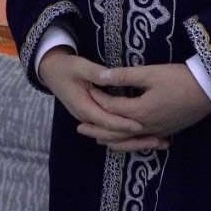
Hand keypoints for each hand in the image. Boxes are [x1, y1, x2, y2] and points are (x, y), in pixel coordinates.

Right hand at [39, 49, 167, 149]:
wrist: (52, 72)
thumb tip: (108, 76)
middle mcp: (87, 118)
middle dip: (134, 139)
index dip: (123, 123)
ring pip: (113, 137)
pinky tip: (145, 138)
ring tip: (157, 143)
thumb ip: (95, 72)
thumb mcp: (79, 66)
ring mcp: (91, 120)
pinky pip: (112, 131)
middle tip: (157, 141)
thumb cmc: (66, 67)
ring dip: (134, 141)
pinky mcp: (95, 118)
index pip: (106, 120)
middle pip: (112, 134)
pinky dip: (128, 137)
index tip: (141, 125)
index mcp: (83, 106)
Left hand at [78, 63, 210, 151]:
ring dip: (111, 140)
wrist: (209, 91)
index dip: (97, 99)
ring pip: (128, 142)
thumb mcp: (151, 73)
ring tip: (97, 139)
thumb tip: (100, 76)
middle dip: (96, 128)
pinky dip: (130, 144)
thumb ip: (125, 76)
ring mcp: (157, 132)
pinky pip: (142, 142)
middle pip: (115, 131)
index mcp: (139, 111)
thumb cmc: (179, 79)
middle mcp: (145, 126)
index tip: (86, 92)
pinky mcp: (166, 132)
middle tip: (79, 127)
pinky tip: (127, 142)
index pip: (111, 107)